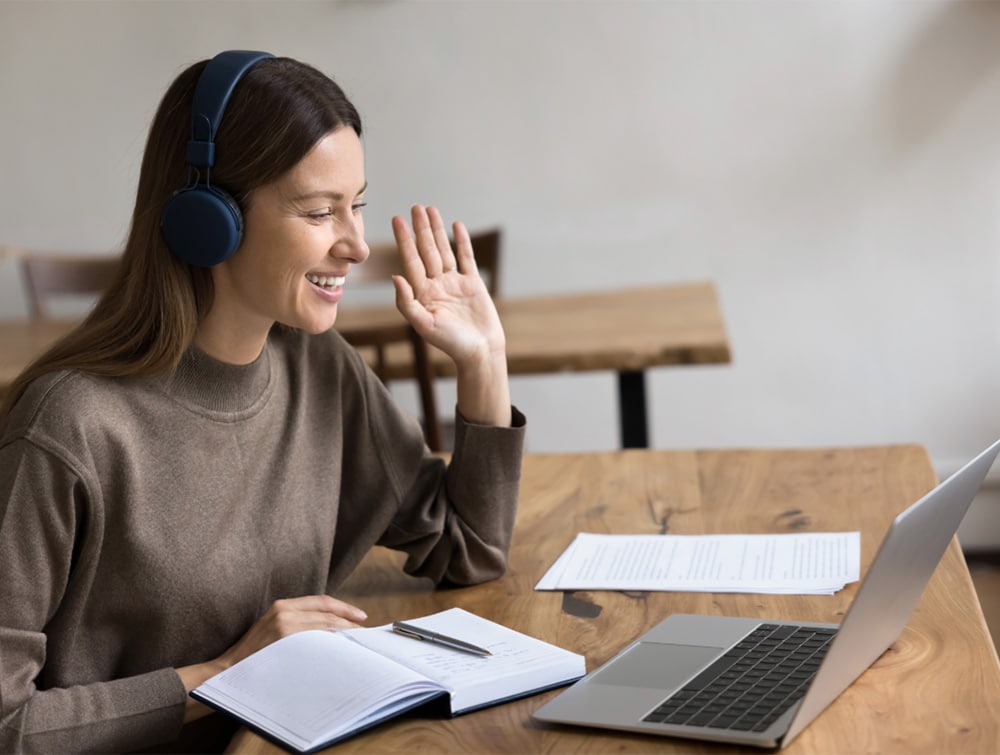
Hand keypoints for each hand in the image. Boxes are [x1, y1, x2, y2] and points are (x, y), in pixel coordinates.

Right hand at [177, 595, 366, 720]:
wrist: (226, 672)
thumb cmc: (252, 655)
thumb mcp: (273, 629)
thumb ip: (296, 624)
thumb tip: (330, 629)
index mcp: (282, 605)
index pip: (322, 601)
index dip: (344, 608)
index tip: (361, 617)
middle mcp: (284, 611)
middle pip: (327, 614)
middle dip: (349, 623)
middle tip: (365, 634)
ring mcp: (284, 626)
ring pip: (325, 627)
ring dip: (344, 635)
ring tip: (357, 644)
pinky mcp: (283, 641)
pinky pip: (315, 642)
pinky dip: (331, 645)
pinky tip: (340, 653)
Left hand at [391, 205, 504, 368]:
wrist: (480, 352)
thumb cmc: (451, 343)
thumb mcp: (424, 325)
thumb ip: (407, 303)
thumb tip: (395, 277)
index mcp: (422, 294)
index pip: (411, 260)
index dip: (404, 240)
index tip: (397, 220)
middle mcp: (436, 285)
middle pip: (426, 251)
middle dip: (421, 229)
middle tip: (415, 207)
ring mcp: (454, 283)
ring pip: (444, 250)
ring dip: (437, 231)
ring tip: (431, 210)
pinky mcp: (472, 284)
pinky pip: (466, 258)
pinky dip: (462, 242)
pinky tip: (456, 226)